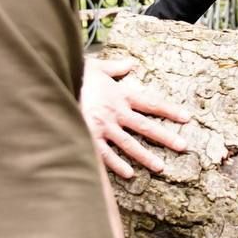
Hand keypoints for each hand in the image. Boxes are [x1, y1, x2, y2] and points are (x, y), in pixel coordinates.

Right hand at [81, 57, 191, 178]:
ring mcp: (102, 127)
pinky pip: (105, 154)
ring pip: (128, 144)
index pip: (151, 103)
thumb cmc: (73, 75)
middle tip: (183, 146)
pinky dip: (116, 164)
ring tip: (160, 167)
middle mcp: (115, 112)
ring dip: (144, 156)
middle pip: (145, 126)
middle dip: (165, 137)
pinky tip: (129, 174)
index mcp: (120, 95)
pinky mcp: (88, 137)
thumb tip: (130, 64)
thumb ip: (115, 68)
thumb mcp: (96, 67)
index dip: (169, 110)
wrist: (51, 85)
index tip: (187, 117)